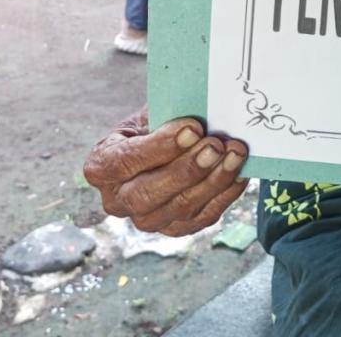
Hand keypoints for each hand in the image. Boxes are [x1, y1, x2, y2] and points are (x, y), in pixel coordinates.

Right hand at [83, 107, 249, 235]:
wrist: (163, 145)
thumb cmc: (155, 122)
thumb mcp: (151, 112)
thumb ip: (167, 114)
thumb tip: (199, 111)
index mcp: (101, 166)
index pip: (124, 161)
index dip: (159, 147)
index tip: (193, 128)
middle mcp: (117, 201)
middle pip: (147, 194)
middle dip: (186, 169)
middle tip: (215, 145)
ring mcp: (147, 220)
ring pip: (178, 208)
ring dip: (212, 180)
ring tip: (235, 153)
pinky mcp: (175, 229)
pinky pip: (202, 217)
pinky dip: (225, 194)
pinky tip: (240, 172)